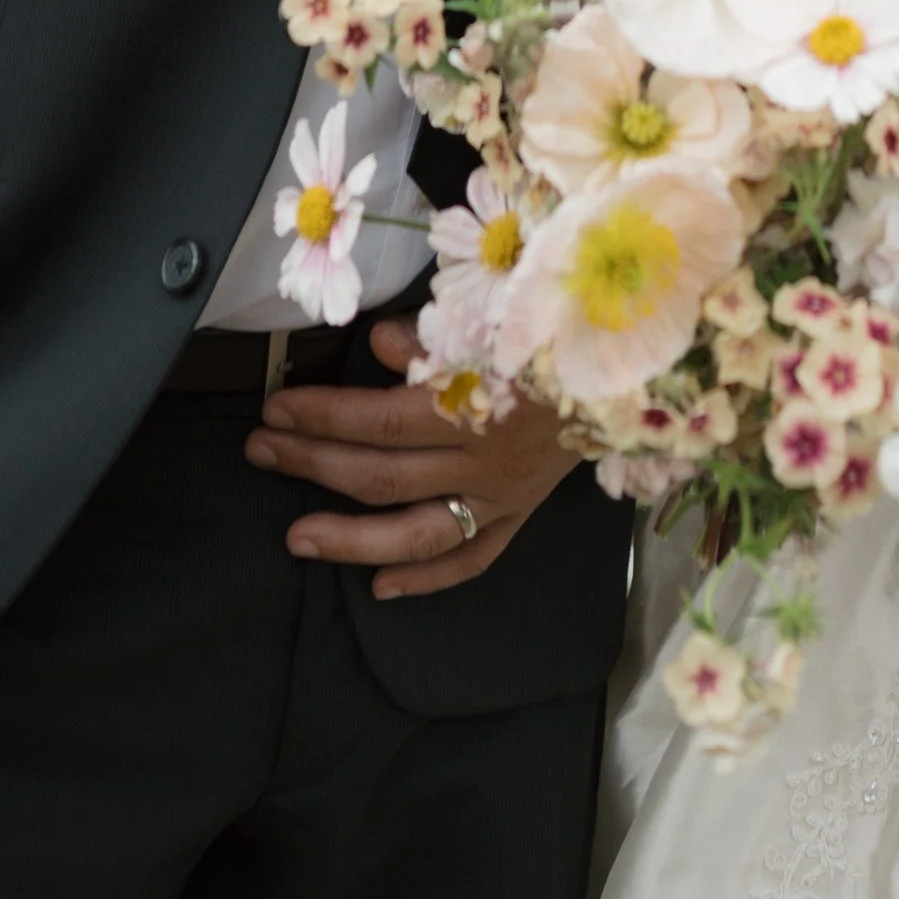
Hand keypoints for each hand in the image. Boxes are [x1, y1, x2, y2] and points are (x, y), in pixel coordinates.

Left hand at [246, 316, 576, 596]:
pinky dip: (428, 577)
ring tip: (296, 538)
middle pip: (381, 474)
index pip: (377, 420)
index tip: (275, 407)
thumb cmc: (559, 326)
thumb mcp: (497, 312)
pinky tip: (380, 587)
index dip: (321, 414)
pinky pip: (473, 558)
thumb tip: (380, 347)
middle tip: (260, 452)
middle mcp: (482, 461)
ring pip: (417, 532)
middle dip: (312, 463)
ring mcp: (503, 495)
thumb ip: (434, 335)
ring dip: (351, 538)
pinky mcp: (523, 512)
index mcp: (473, 404)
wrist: (637, 360)